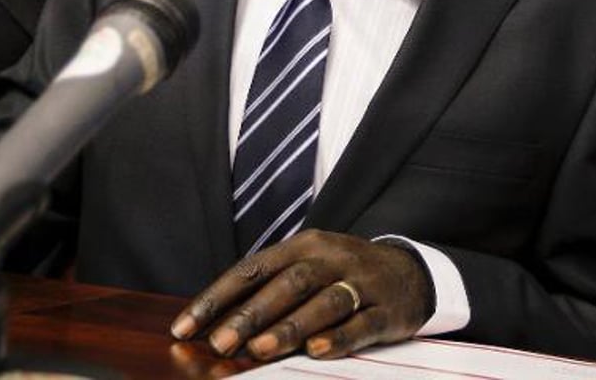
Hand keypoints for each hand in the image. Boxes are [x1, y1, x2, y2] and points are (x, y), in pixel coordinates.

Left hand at [171, 230, 433, 361]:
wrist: (410, 270)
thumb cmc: (343, 274)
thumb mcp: (308, 268)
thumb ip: (269, 289)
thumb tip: (216, 321)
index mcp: (303, 245)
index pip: (252, 268)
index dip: (217, 296)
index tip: (186, 325)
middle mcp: (330, 258)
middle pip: (287, 283)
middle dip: (250, 315)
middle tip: (220, 342)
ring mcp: (360, 282)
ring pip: (322, 302)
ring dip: (289, 327)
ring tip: (258, 350)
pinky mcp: (386, 309)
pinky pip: (360, 323)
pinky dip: (338, 337)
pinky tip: (316, 350)